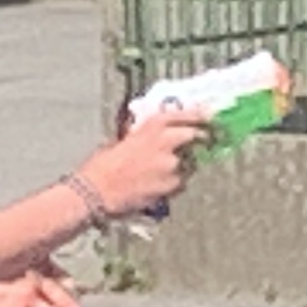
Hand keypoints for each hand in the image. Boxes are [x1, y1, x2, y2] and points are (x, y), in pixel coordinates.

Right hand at [74, 106, 212, 218]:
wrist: (96, 191)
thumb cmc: (103, 166)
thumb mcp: (124, 140)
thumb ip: (144, 136)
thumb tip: (158, 136)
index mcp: (152, 125)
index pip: (186, 115)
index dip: (201, 115)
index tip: (210, 116)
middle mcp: (166, 141)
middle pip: (196, 136)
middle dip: (202, 139)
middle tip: (204, 142)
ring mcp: (172, 164)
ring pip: (189, 163)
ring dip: (183, 165)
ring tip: (161, 172)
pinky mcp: (172, 185)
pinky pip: (181, 183)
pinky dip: (174, 184)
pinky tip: (156, 186)